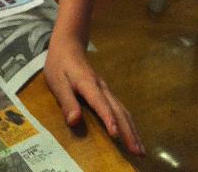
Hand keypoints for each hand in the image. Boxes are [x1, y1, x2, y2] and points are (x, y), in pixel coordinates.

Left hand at [44, 33, 144, 156]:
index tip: (115, 134)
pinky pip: (120, 109)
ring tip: (140, 150)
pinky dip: (128, 124)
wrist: (69, 46)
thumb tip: (74, 121)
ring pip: (123, 111)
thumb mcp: (57, 81)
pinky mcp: (106, 93)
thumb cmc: (60, 64)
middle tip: (137, 152)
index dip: (107, 118)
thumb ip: (66, 101)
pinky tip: (133, 135)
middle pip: (118, 110)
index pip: (100, 103)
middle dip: (128, 131)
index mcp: (88, 84)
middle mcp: (101, 88)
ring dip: (132, 130)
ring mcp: (106, 90)